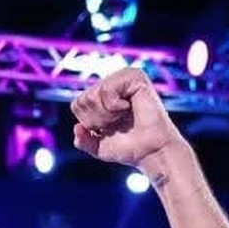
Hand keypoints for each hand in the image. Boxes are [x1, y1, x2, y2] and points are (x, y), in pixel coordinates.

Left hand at [70, 67, 184, 168]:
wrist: (151, 151)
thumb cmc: (130, 148)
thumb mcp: (99, 147)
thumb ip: (83, 141)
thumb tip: (77, 128)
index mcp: (102, 97)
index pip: (77, 105)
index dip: (89, 122)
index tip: (108, 128)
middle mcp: (112, 84)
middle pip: (83, 99)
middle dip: (97, 119)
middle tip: (117, 123)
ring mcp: (123, 78)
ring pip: (93, 94)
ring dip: (106, 113)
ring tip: (123, 115)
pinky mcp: (134, 76)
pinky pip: (106, 89)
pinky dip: (114, 105)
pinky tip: (128, 107)